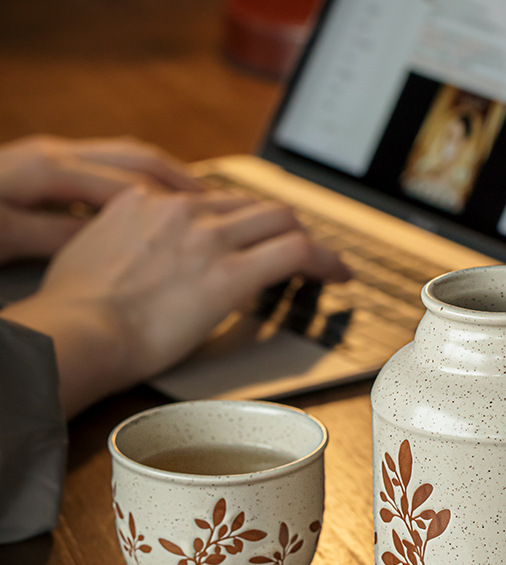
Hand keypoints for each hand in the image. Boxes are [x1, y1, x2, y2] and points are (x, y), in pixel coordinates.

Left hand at [0, 135, 199, 261]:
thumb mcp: (10, 235)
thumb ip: (61, 233)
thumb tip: (112, 236)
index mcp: (50, 168)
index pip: (130, 183)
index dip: (175, 203)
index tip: (211, 221)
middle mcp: (58, 153)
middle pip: (137, 158)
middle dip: (183, 178)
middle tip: (222, 200)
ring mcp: (54, 154)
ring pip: (127, 156)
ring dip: (167, 174)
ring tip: (201, 195)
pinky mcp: (48, 163)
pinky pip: (110, 163)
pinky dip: (143, 177)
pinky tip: (158, 197)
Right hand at [0, 185, 347, 416]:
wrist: (78, 331)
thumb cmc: (76, 309)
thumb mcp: (91, 251)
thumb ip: (124, 241)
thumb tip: (135, 255)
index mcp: (148, 203)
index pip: (211, 200)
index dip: (241, 220)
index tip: (253, 234)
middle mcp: (183, 210)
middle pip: (252, 204)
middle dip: (278, 226)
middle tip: (295, 248)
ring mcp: (210, 238)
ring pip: (279, 219)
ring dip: (306, 240)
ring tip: (325, 264)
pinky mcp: (230, 273)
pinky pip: (295, 253)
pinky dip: (324, 261)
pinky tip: (338, 275)